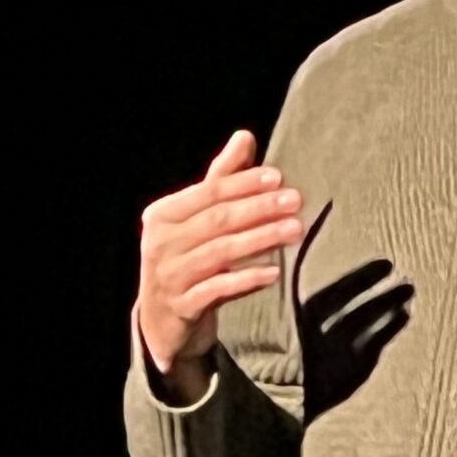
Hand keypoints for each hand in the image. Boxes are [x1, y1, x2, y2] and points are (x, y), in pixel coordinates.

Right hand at [137, 129, 302, 389]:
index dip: (244, 183)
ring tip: (295, 230)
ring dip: (261, 239)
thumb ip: (221, 178)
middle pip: (217, 220)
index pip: (209, 193)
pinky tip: (274, 272)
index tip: (278, 177)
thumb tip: (245, 136)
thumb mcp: (196, 218)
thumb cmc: (186, 257)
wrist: (162, 320)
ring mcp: (170, 276)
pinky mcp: (183, 306)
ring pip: (220, 252)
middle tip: (296, 200)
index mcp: (163, 214)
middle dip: (259, 208)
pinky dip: (246, 279)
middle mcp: (161, 243)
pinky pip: (218, 289)